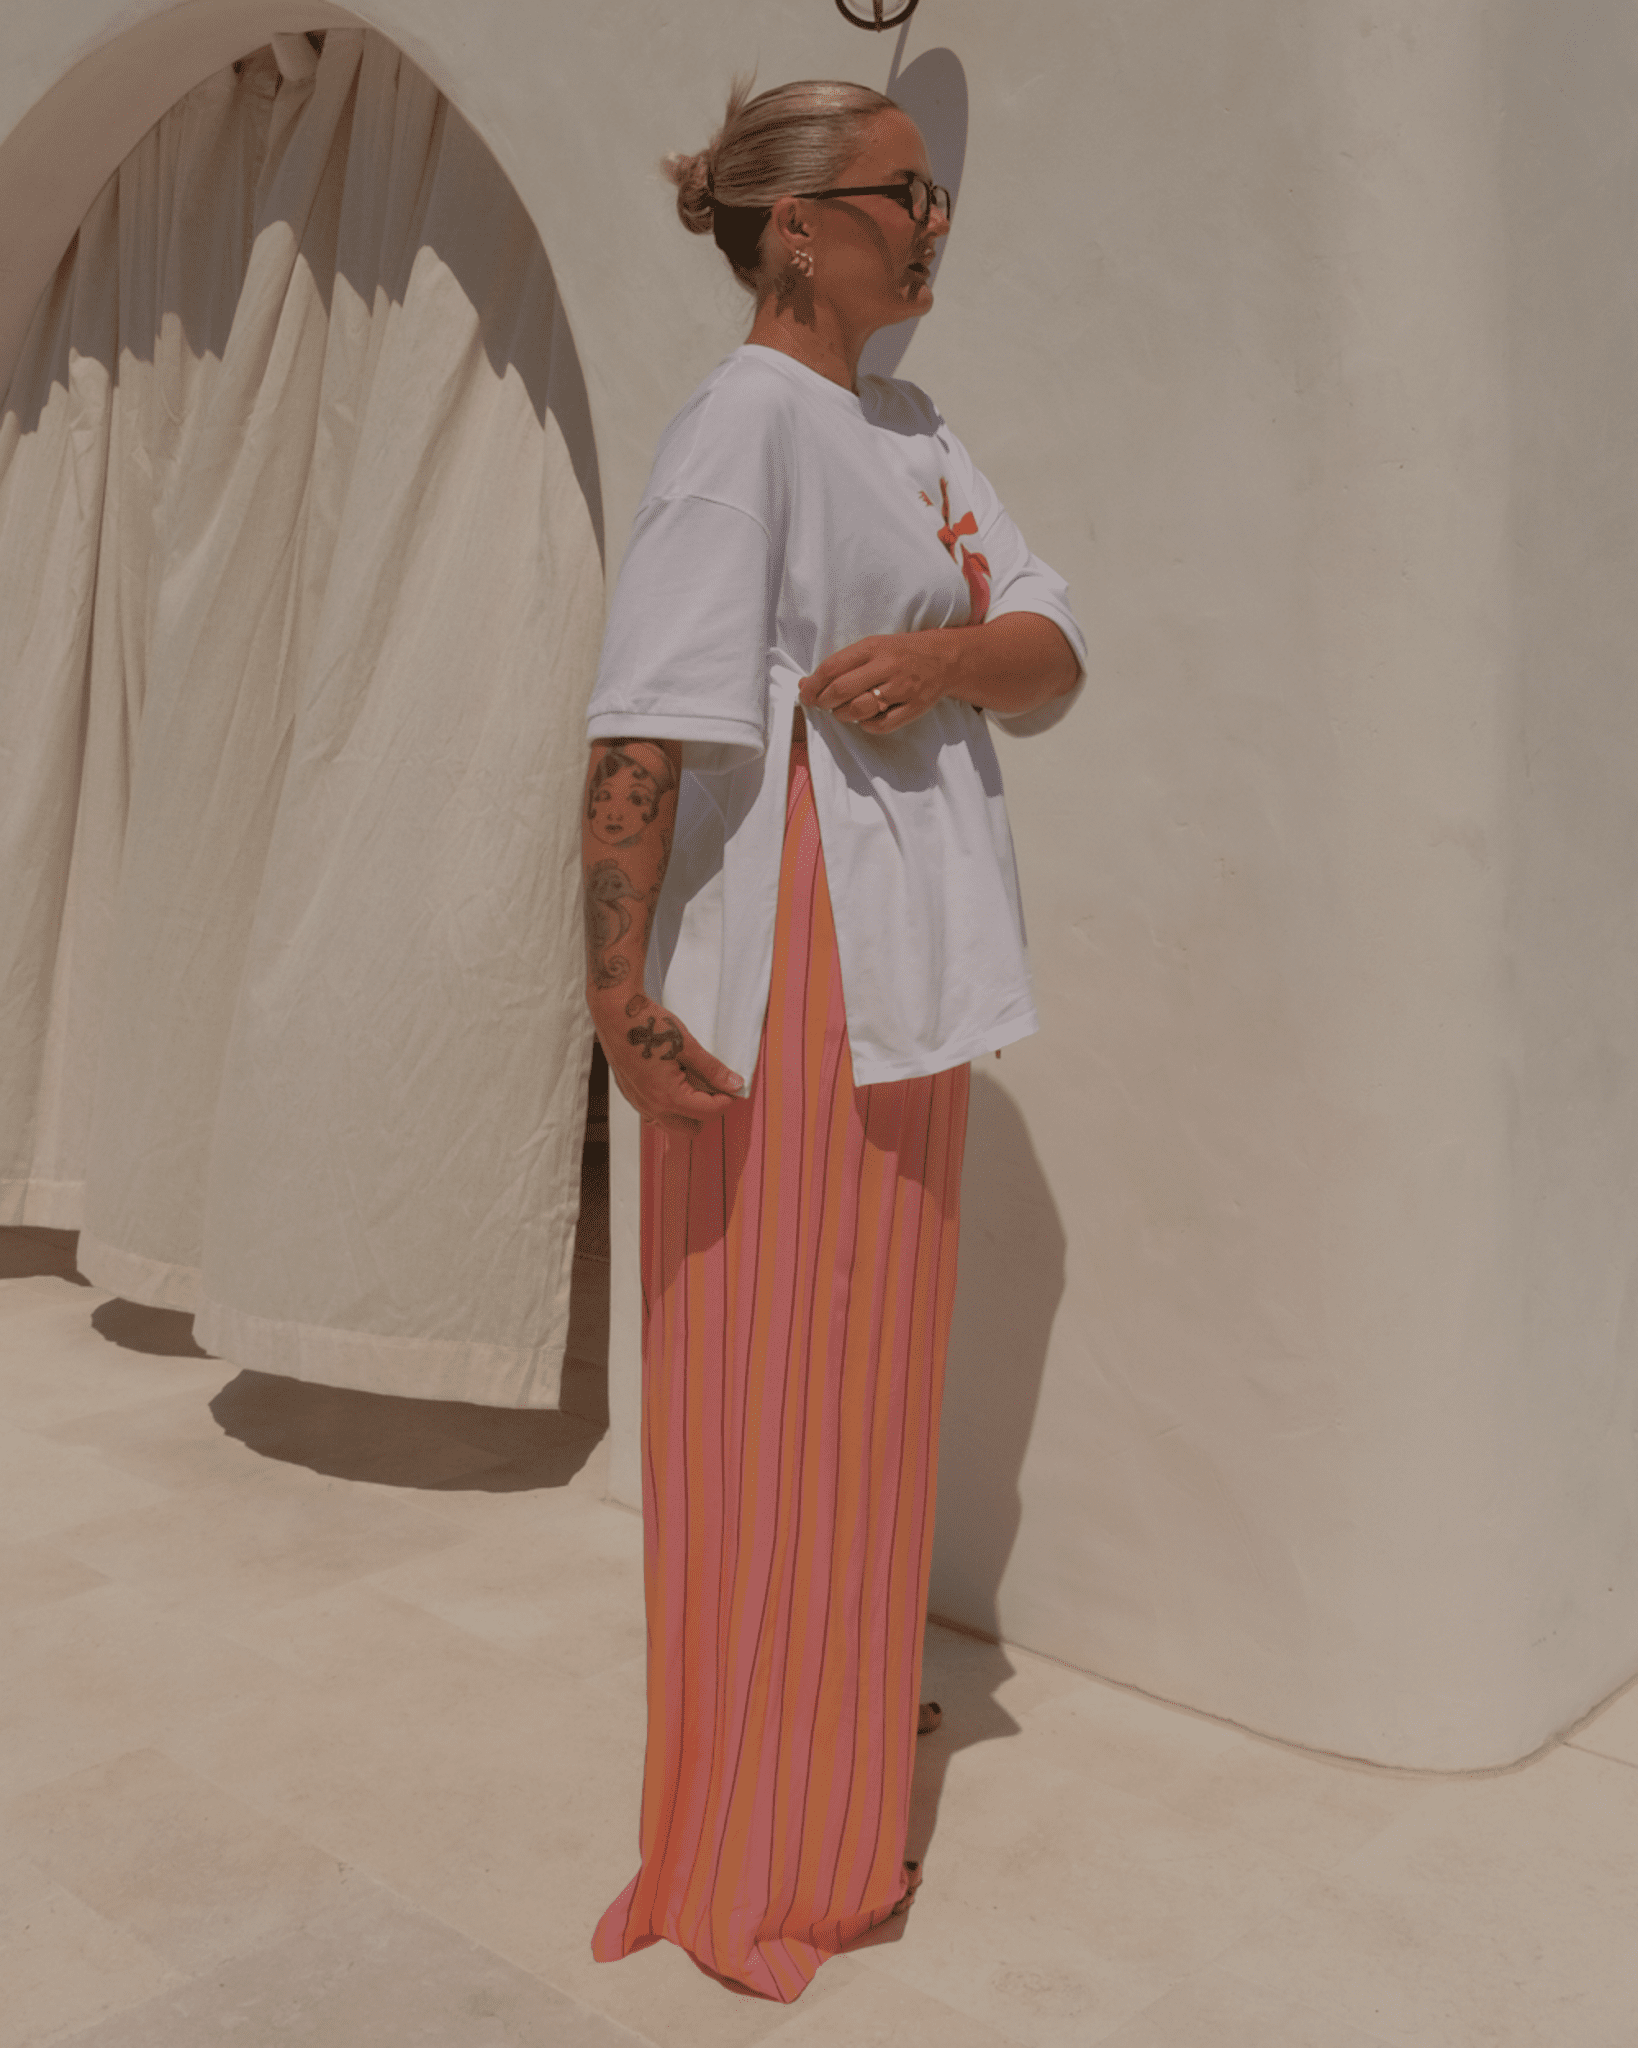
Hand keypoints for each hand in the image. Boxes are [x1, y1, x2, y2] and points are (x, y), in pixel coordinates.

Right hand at [595, 994, 742, 1135]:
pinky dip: (669, 1107)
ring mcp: (639, 1103)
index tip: (731, 1086)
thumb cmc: (649, 1026)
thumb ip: (712, 1069)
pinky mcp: (631, 1095)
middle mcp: (652, 1106)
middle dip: (707, 1111)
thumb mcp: (687, 1046)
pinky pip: (655, 1114)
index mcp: (669, 1096)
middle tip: (713, 1087)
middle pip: (692, 1128)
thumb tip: (734, 1084)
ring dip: (687, 1112)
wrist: (615, 1014)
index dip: (726, 1099)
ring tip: (692, 1083)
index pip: (709, 1112)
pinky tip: (673, 1082)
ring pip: (672, 1125)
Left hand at [799, 631, 961, 734]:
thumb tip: (808, 684)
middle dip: (824, 701)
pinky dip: (866, 725)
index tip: (805, 693)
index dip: (813, 684)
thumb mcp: (874, 646)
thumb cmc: (900, 653)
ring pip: (859, 710)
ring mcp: (902, 688)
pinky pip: (881, 725)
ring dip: (842, 715)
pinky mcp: (913, 708)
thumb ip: (844, 663)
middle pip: (842, 690)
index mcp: (873, 647)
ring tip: (842, 712)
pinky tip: (865, 719)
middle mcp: (887, 666)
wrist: (943, 658)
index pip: (833, 667)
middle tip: (821, 704)